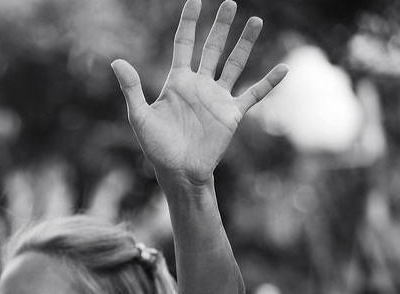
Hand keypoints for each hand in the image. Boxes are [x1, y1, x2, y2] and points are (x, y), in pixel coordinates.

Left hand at [112, 0, 286, 186]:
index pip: (183, 44)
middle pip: (212, 48)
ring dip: (245, 43)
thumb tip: (116, 61)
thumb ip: (131, 88)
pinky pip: (254, 94)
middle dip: (220, 26)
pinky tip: (283, 69)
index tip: (195, 0)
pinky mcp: (232, 114)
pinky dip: (269, 82)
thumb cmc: (156, 147)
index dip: (189, 22)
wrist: (178, 172)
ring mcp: (217, 98)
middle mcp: (199, 85)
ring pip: (235, 63)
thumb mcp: (140, 116)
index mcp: (177, 81)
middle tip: (229, 3)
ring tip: (255, 20)